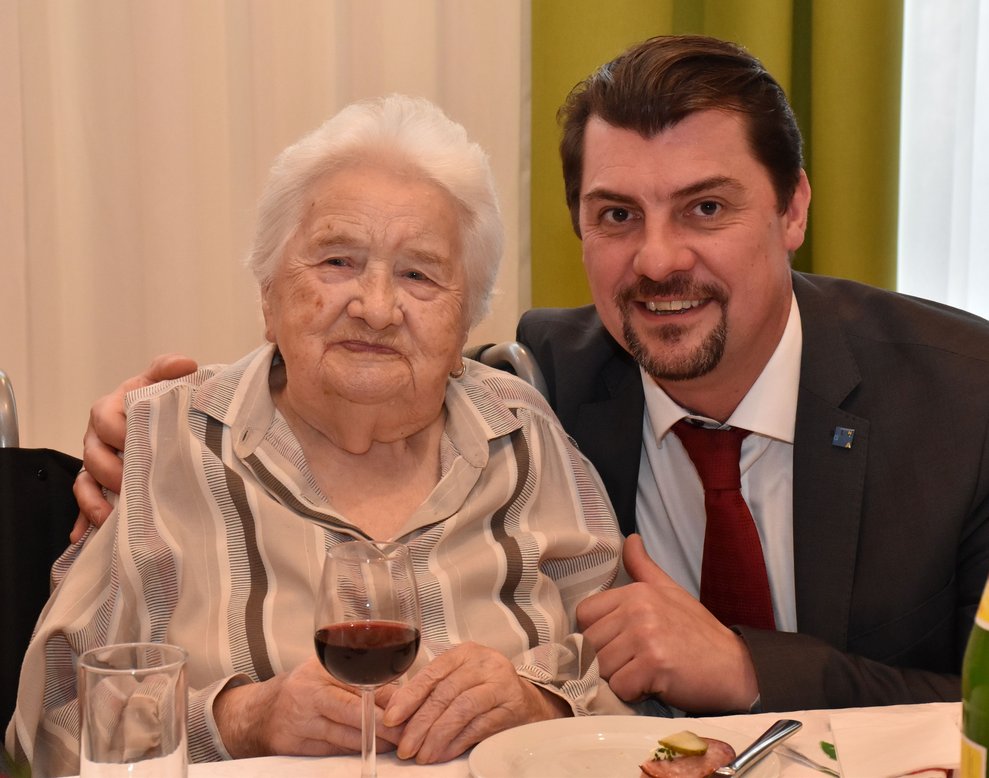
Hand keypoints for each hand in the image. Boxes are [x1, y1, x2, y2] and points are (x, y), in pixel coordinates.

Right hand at [71, 354, 197, 540]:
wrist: (160, 419)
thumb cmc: (155, 401)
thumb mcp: (159, 381)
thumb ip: (168, 369)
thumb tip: (185, 364)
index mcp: (109, 410)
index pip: (107, 421)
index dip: (121, 433)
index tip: (141, 444)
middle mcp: (97, 438)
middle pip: (94, 456)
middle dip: (112, 472)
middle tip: (135, 484)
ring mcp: (96, 463)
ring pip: (86, 483)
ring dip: (96, 502)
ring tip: (113, 517)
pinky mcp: (98, 486)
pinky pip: (86, 505)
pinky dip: (85, 521)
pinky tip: (87, 537)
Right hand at [213, 657, 403, 757]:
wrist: (260, 711)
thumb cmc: (304, 686)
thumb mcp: (330, 672)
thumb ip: (362, 681)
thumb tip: (400, 696)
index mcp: (320, 670)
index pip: (359, 687)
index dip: (386, 702)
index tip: (408, 712)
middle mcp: (308, 695)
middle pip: (353, 713)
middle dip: (383, 727)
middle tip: (407, 734)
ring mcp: (299, 723)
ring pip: (344, 737)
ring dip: (372, 743)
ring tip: (396, 745)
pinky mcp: (294, 747)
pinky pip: (331, 751)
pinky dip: (353, 752)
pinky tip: (369, 751)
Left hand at [382, 642, 569, 762]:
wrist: (527, 702)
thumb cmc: (482, 690)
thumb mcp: (453, 681)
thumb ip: (422, 690)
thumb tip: (382, 701)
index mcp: (465, 652)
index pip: (432, 672)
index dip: (409, 696)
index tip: (390, 718)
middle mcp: (484, 663)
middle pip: (445, 693)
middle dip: (420, 723)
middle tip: (405, 747)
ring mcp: (501, 684)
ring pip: (462, 709)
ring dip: (437, 736)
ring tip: (422, 755)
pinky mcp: (512, 707)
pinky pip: (479, 726)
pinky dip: (457, 743)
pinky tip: (442, 754)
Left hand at [576, 534, 758, 712]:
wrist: (735, 667)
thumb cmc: (698, 632)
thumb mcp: (670, 590)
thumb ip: (643, 566)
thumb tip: (630, 539)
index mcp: (636, 592)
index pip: (584, 614)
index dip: (596, 633)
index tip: (618, 642)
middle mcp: (638, 610)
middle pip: (589, 643)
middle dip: (607, 660)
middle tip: (635, 661)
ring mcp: (646, 636)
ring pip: (601, 667)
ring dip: (620, 678)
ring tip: (645, 672)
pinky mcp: (654, 664)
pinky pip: (620, 687)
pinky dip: (632, 694)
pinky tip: (652, 685)